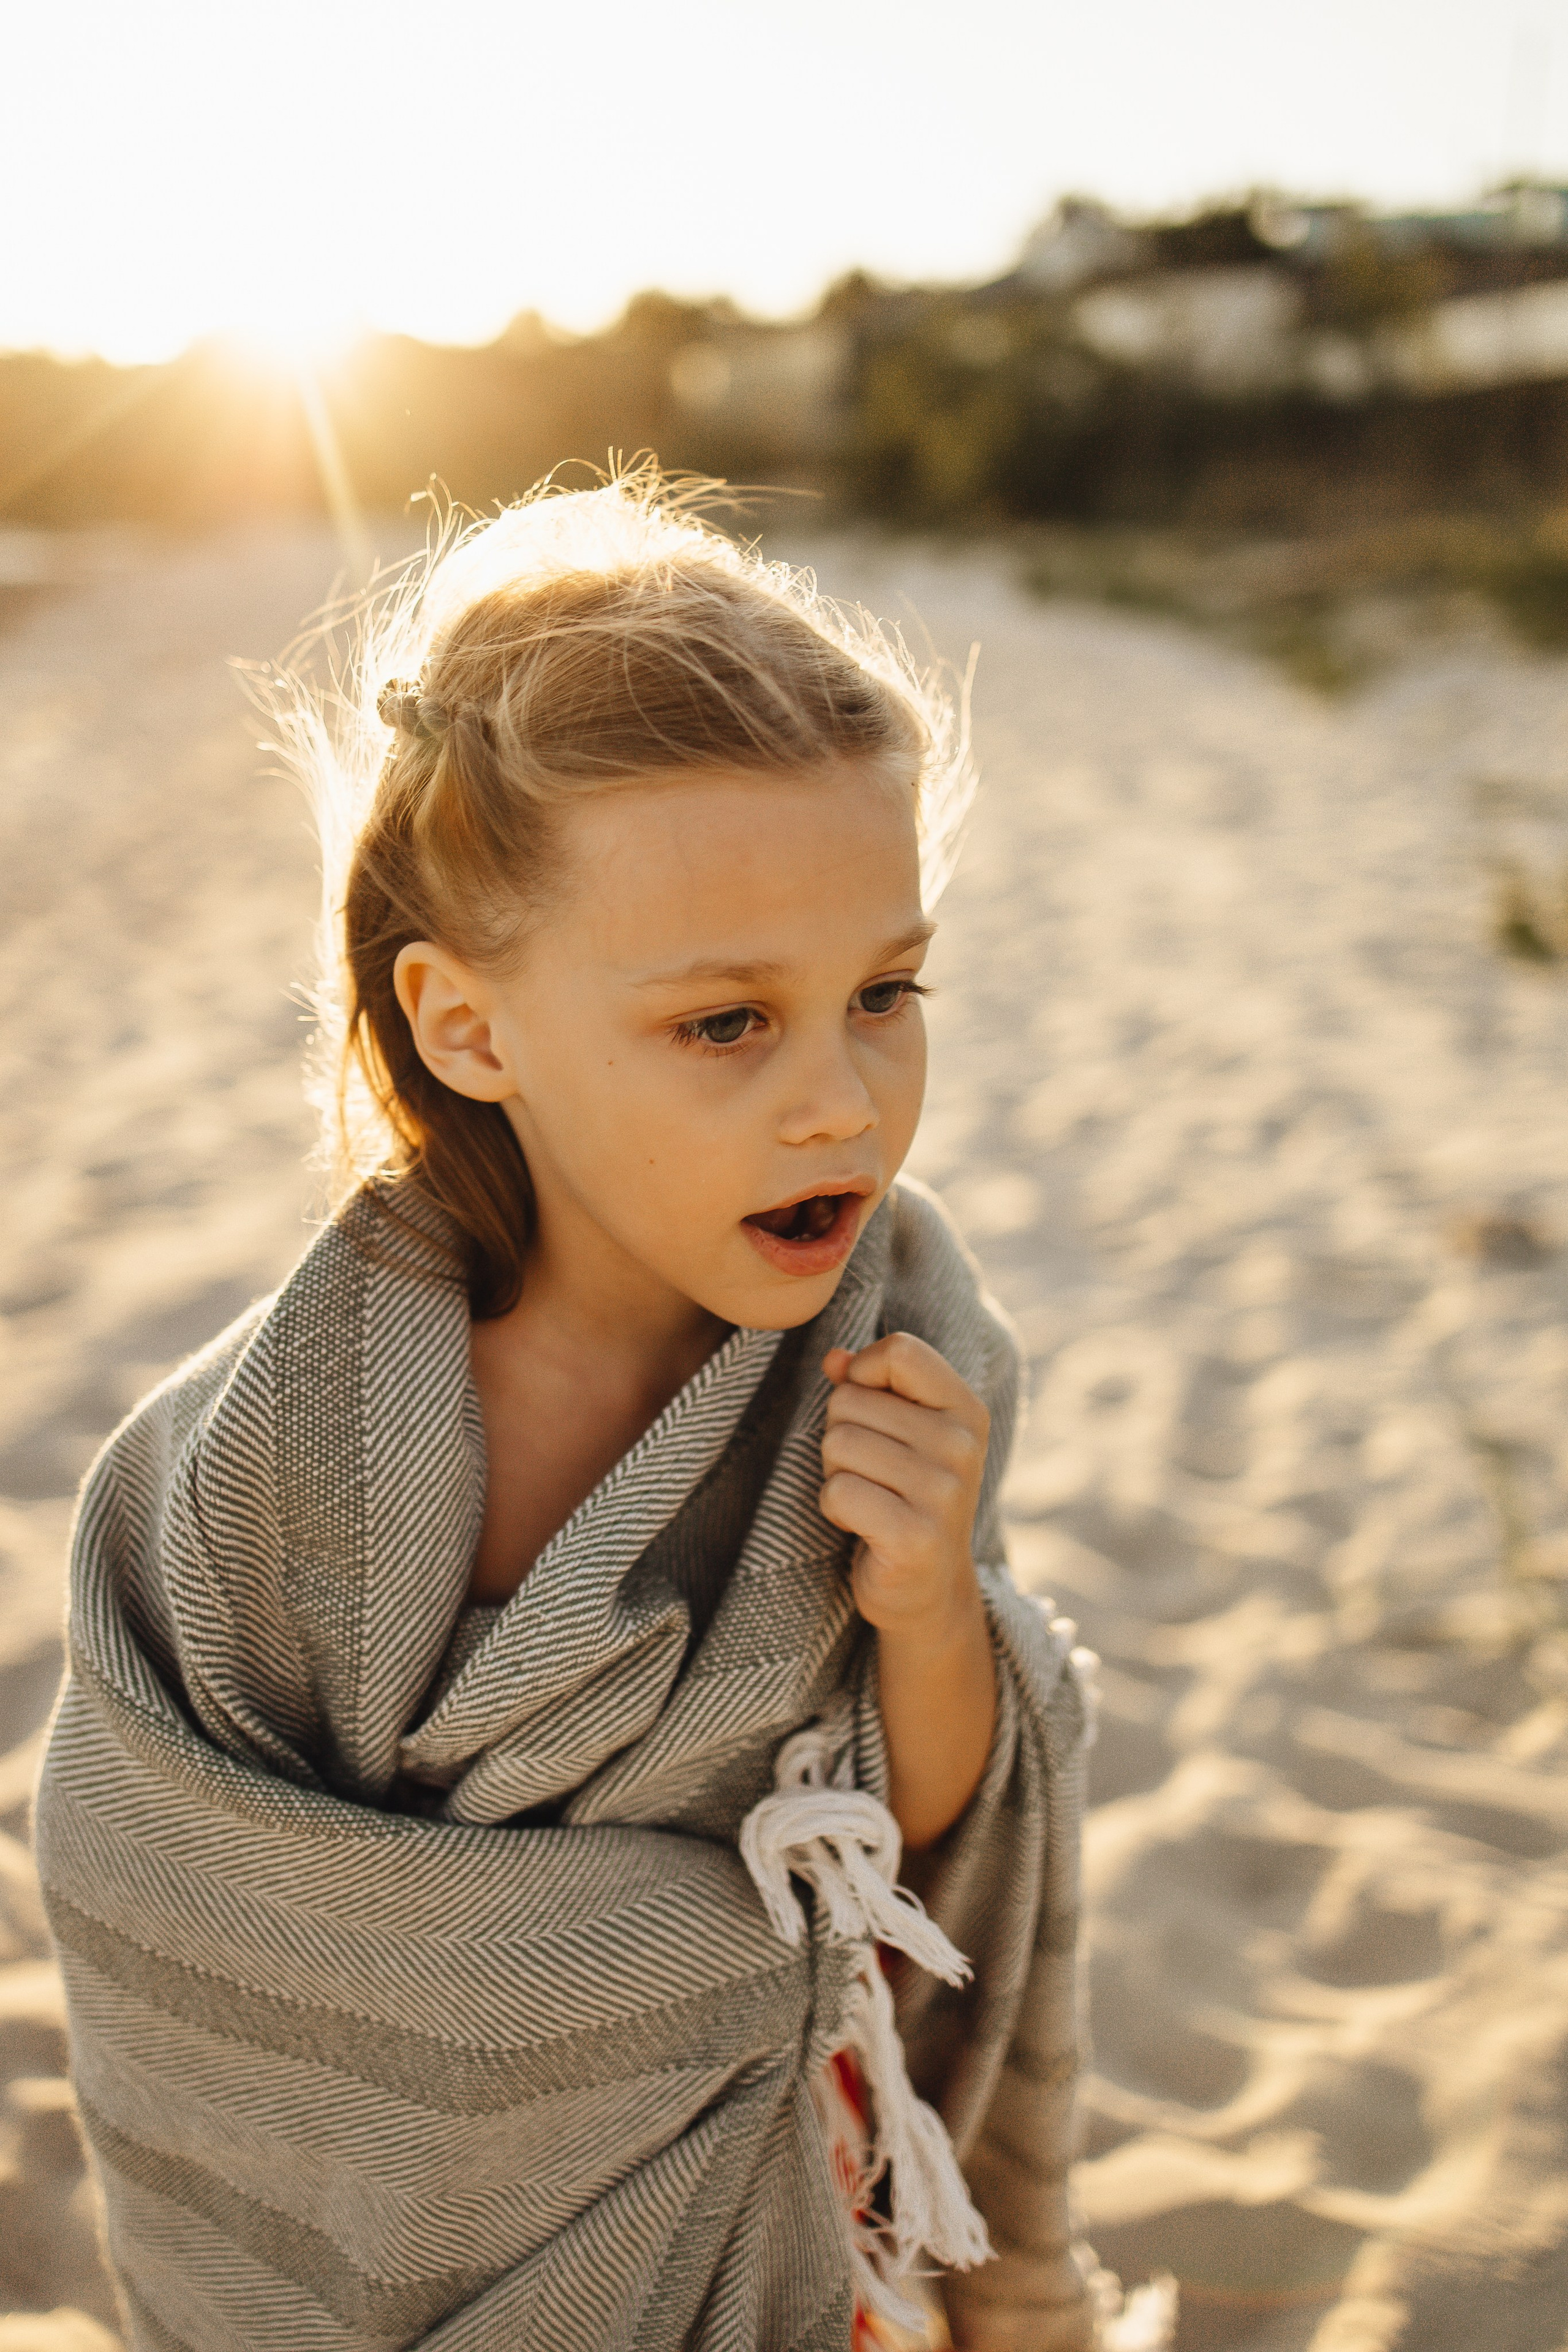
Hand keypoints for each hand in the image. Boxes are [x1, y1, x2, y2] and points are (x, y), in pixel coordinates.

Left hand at [819, 1332, 988, 1643]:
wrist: (927, 1587)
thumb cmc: (905, 1496)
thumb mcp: (898, 1432)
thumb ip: (867, 1385)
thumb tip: (834, 1358)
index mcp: (966, 1410)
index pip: (900, 1351)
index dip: (864, 1374)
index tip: (872, 1412)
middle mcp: (962, 1446)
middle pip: (851, 1400)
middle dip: (841, 1436)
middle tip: (873, 1475)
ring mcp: (944, 1493)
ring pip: (838, 1443)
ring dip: (835, 1474)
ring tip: (870, 1499)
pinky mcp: (915, 1537)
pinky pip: (838, 1491)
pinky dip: (835, 1509)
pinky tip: (863, 1526)